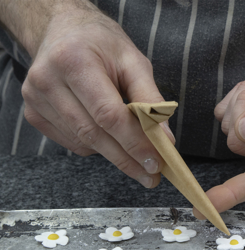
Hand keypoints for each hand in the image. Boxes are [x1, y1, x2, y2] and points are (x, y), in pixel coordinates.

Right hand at [20, 3, 173, 187]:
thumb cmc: (102, 45)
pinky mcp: (34, 114)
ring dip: (114, 154)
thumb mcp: (134, 62)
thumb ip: (150, 98)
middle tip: (152, 175)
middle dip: (127, 159)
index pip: (108, 114)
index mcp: (74, 60)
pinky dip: (96, 146)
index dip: (135, 143)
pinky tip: (107, 136)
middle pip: (94, 134)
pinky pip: (72, 143)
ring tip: (137, 157)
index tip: (156, 162)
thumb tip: (164, 138)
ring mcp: (36, 100)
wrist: (62, 31)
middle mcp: (48, 80)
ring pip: (83, 143)